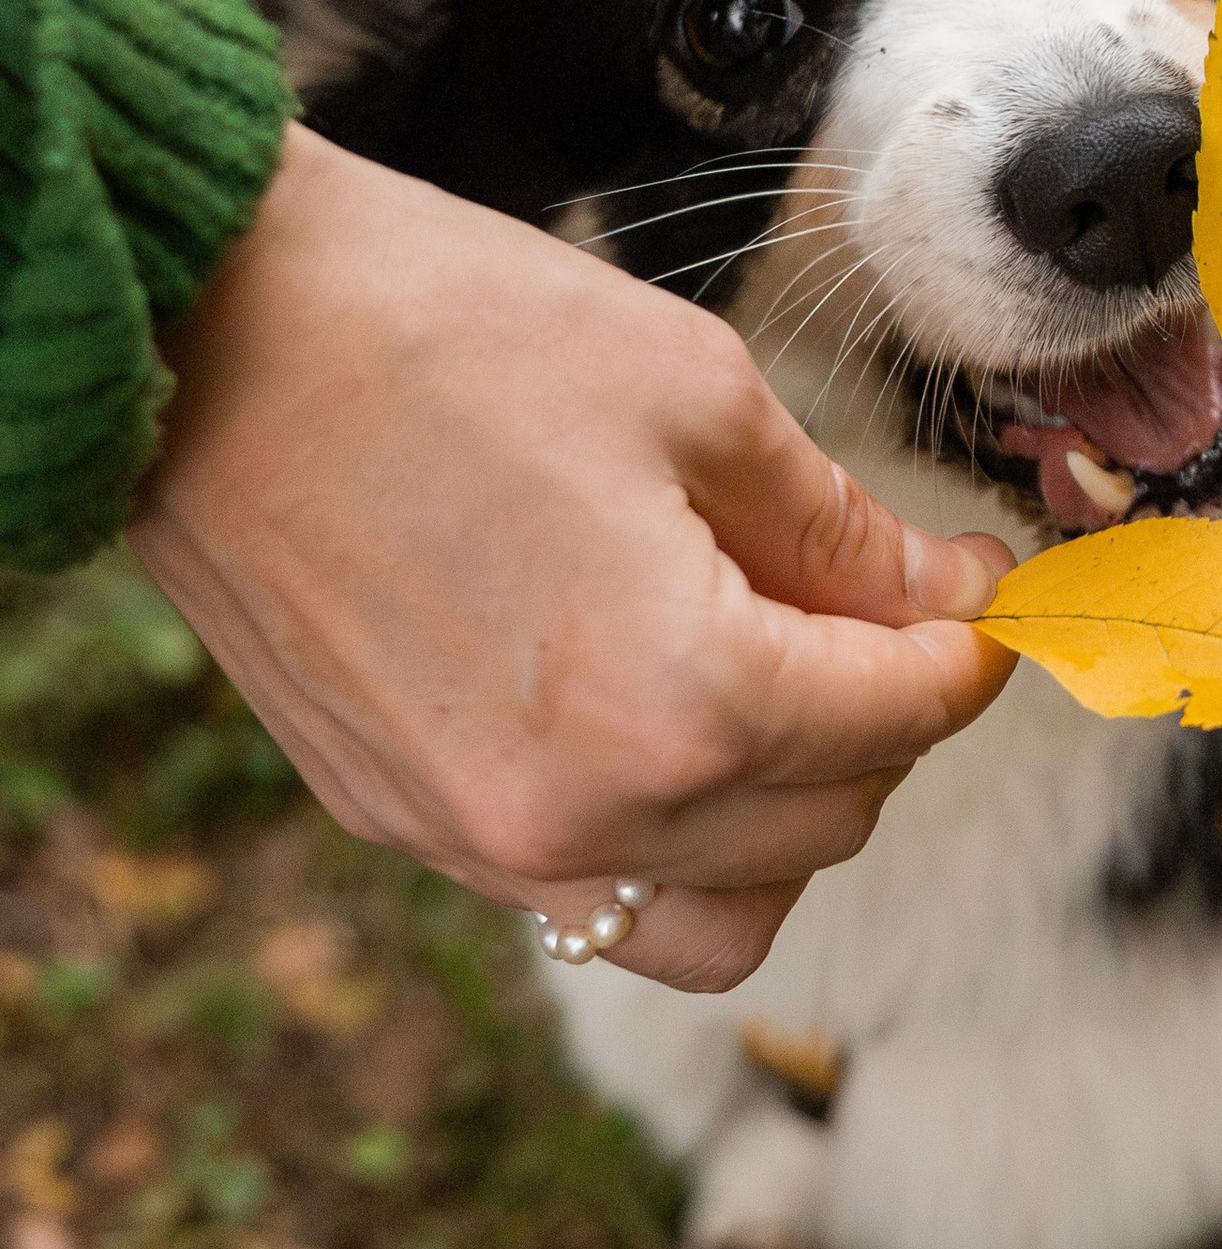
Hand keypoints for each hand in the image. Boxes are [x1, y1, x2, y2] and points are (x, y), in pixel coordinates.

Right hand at [128, 126, 1013, 989]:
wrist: (210, 340)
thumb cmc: (442, 333)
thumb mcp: (695, 396)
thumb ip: (841, 528)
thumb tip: (946, 593)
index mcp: (680, 700)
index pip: (900, 720)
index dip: (967, 652)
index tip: (983, 597)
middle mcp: (581, 812)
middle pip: (828, 824)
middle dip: (883, 720)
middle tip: (878, 609)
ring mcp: (479, 836)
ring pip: (715, 914)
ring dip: (780, 820)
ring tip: (774, 688)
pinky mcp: (400, 821)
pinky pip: (584, 892)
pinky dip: (658, 835)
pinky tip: (652, 713)